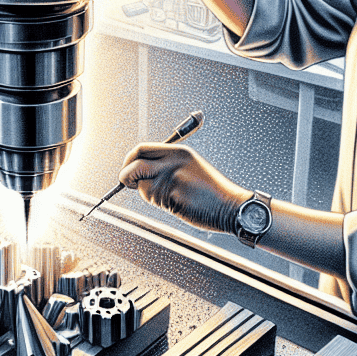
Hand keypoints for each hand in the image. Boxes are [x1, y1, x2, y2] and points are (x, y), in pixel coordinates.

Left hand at [119, 143, 245, 232]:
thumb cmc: (211, 191)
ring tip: (167, 197)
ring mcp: (171, 178)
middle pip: (134, 162)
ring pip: (141, 184)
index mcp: (178, 151)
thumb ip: (166, 164)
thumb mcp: (189, 166)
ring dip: (146, 193)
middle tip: (128, 183)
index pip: (141, 148)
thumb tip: (140, 170)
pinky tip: (174, 203)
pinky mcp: (171, 195)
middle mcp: (173, 161)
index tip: (128, 169)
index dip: (129, 160)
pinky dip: (156, 202)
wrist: (230, 206)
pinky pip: (152, 198)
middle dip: (126, 174)